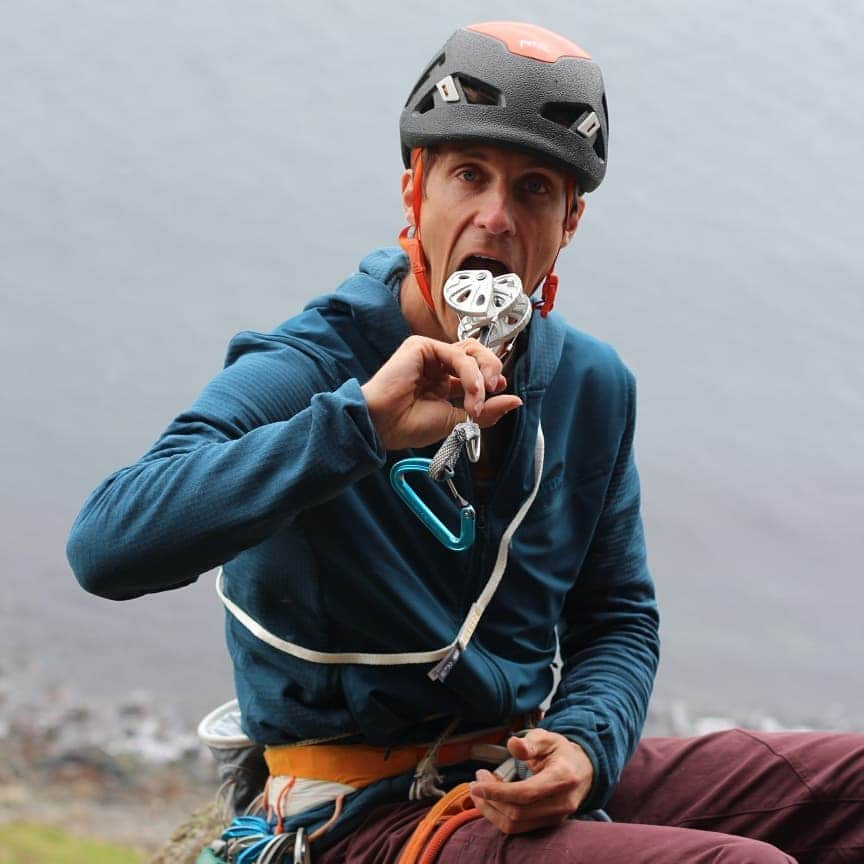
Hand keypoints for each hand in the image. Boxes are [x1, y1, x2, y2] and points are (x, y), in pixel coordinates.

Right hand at [361, 335, 521, 450]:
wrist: (384, 425)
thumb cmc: (410, 426)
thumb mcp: (459, 421)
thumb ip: (487, 410)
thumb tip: (516, 401)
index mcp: (443, 383)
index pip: (476, 370)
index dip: (491, 376)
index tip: (500, 390)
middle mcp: (437, 366)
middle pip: (477, 353)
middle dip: (492, 369)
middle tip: (496, 389)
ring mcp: (429, 354)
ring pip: (470, 351)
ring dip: (482, 374)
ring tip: (479, 397)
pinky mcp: (421, 346)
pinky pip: (457, 354)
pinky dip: (470, 374)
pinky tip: (471, 391)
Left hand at [469, 729, 594, 833]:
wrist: (582, 770)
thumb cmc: (561, 751)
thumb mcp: (547, 738)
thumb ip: (530, 742)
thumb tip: (513, 745)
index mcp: (562, 777)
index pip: (527, 793)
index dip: (499, 792)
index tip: (477, 784)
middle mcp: (561, 803)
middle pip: (519, 812)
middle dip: (491, 800)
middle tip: (476, 781)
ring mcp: (556, 818)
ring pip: (516, 825)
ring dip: (491, 811)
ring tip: (479, 791)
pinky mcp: (548, 824)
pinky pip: (519, 828)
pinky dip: (499, 816)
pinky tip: (490, 801)